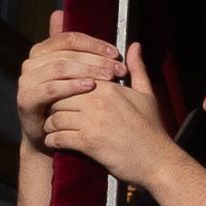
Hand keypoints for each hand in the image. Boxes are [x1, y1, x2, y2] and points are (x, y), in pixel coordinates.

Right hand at [18, 19, 129, 150]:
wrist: (53, 139)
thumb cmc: (72, 107)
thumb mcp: (83, 77)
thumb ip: (90, 55)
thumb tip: (132, 43)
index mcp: (44, 51)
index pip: (70, 38)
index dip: (95, 44)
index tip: (117, 54)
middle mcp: (32, 62)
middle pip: (67, 52)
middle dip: (95, 59)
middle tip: (117, 68)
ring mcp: (27, 80)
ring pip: (59, 67)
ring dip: (86, 70)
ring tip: (108, 77)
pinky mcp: (26, 99)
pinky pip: (51, 88)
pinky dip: (71, 86)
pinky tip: (90, 87)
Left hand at [39, 49, 177, 185]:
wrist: (157, 161)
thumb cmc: (152, 129)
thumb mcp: (147, 95)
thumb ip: (137, 69)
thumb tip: (134, 45)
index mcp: (108, 87)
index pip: (73, 79)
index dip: (63, 88)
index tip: (59, 97)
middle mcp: (97, 101)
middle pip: (59, 97)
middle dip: (52, 105)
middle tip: (48, 113)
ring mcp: (91, 122)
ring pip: (55, 117)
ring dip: (50, 125)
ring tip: (50, 129)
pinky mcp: (87, 143)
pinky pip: (58, 137)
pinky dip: (52, 141)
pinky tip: (53, 142)